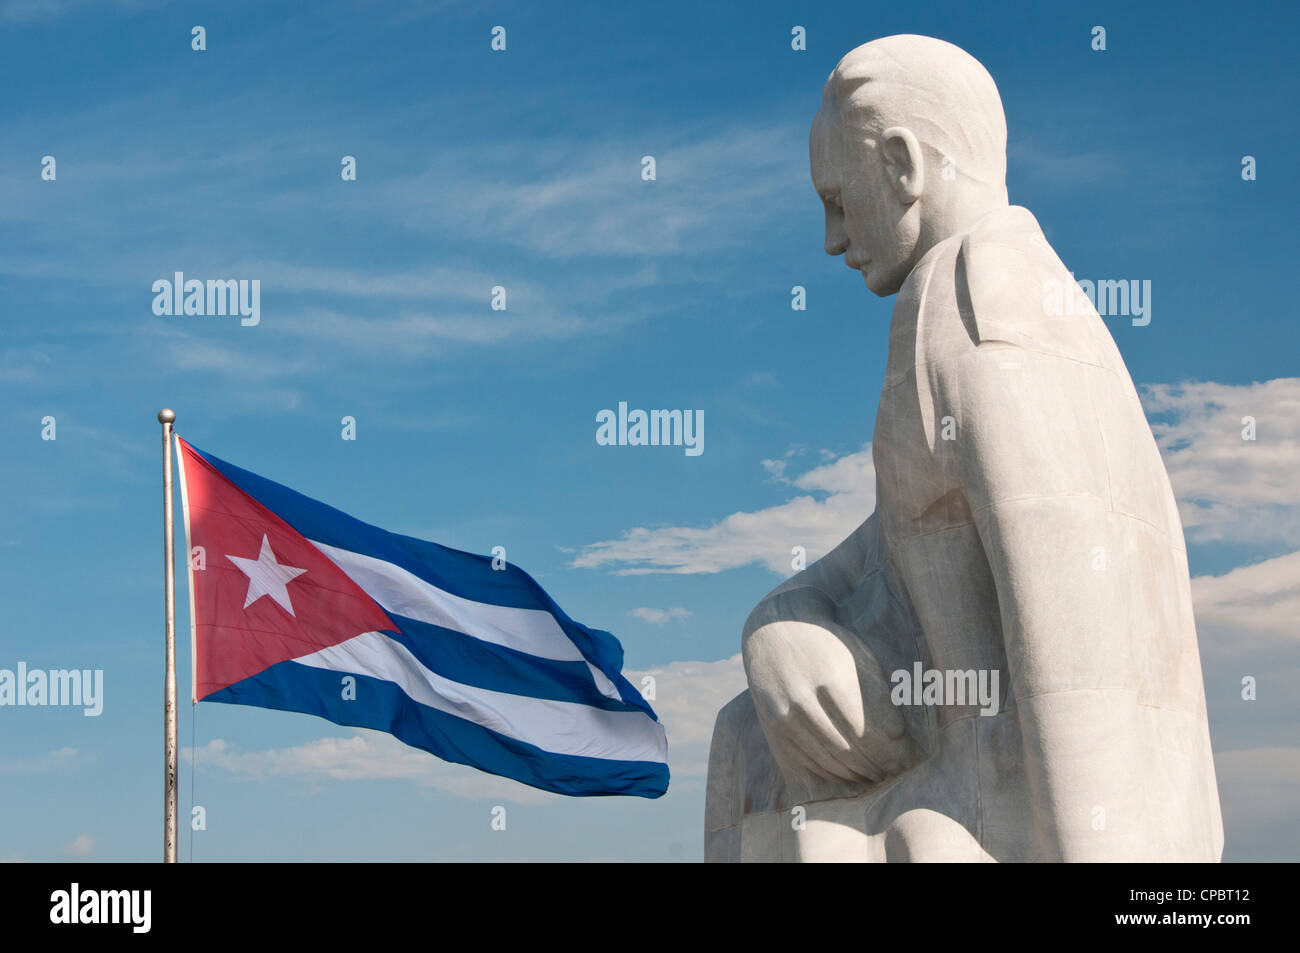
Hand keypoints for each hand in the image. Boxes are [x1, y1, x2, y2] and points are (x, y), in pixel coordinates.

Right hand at [742, 586, 909, 788]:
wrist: (774, 632)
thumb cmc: (826, 645)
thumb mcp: (856, 657)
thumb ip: (876, 694)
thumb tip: (898, 738)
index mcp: (833, 679)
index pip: (869, 731)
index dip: (890, 752)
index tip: (904, 760)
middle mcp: (805, 699)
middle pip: (849, 750)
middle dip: (875, 767)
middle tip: (892, 774)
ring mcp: (785, 715)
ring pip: (828, 760)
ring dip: (855, 775)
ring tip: (873, 777)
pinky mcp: (773, 726)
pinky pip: (806, 761)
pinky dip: (830, 773)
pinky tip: (847, 773)